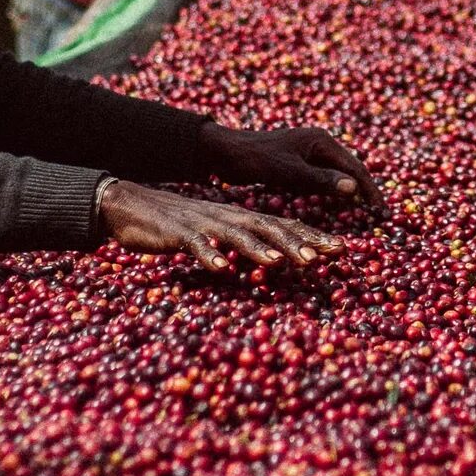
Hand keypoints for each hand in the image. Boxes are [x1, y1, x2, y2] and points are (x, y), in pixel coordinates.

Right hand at [97, 179, 342, 270]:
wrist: (133, 206)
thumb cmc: (180, 225)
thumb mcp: (219, 232)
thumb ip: (245, 242)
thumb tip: (276, 258)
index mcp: (241, 217)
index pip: (285, 224)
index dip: (313, 235)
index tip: (342, 249)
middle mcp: (229, 217)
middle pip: (270, 227)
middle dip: (299, 241)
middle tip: (326, 256)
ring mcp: (204, 224)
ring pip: (238, 234)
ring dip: (260, 249)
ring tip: (280, 263)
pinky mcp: (179, 234)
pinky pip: (196, 245)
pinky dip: (208, 255)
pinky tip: (219, 269)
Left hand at [200, 123, 387, 216]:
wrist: (224, 152)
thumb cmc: (255, 159)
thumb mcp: (289, 171)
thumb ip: (320, 180)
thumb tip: (354, 188)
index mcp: (321, 141)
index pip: (354, 167)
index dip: (370, 190)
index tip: (381, 211)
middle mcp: (318, 145)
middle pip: (348, 170)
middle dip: (363, 192)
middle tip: (377, 215)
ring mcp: (307, 154)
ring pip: (335, 176)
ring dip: (349, 194)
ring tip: (362, 214)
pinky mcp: (296, 164)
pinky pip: (320, 180)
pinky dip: (331, 193)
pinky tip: (335, 209)